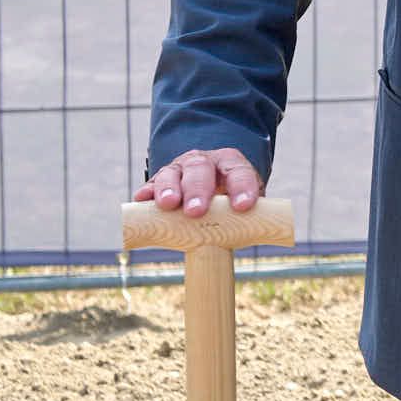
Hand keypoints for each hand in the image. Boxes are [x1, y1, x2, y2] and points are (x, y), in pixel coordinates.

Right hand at [139, 147, 263, 214]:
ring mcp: (179, 169)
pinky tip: (142, 200)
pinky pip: (151, 184)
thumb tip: (258, 238)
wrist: (210, 187)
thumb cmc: (230, 201)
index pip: (240, 172)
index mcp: (231, 164)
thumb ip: (251, 219)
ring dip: (169, 188)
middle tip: (196, 211)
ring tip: (168, 204)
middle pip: (200, 169)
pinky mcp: (160, 182)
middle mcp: (204, 161)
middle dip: (198, 190)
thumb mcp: (245, 205)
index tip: (243, 206)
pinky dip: (146, 192)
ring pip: (173, 173)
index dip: (243, 188)